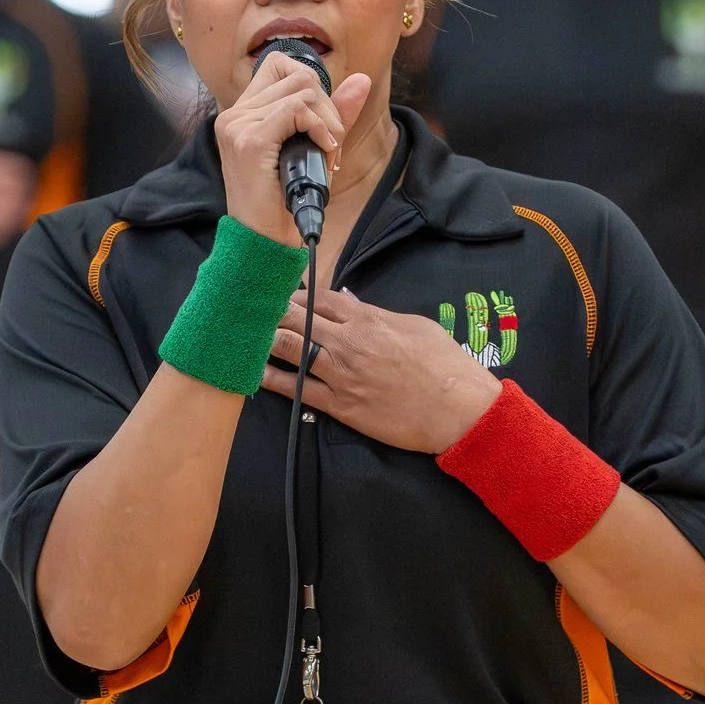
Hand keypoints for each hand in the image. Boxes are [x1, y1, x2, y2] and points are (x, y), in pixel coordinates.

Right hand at [214, 50, 373, 245]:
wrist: (265, 241)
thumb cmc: (286, 202)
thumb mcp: (315, 150)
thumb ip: (334, 113)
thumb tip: (362, 79)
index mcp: (243, 113)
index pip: (279, 64)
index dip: (311, 84)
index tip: (321, 122)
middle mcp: (235, 114)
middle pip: (296, 73)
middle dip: (327, 105)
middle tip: (331, 143)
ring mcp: (238, 125)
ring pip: (302, 90)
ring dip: (328, 121)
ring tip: (327, 151)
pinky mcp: (249, 140)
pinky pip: (296, 110)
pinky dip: (320, 128)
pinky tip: (323, 152)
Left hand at [261, 286, 497, 453]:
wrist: (457, 410)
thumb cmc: (445, 366)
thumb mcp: (416, 326)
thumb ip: (379, 315)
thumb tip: (355, 306)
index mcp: (368, 319)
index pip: (320, 298)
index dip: (297, 294)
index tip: (282, 293)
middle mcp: (348, 343)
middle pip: (297, 318)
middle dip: (273, 312)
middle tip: (255, 311)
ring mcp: (341, 374)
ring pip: (290, 349)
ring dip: (266, 340)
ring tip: (247, 336)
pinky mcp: (339, 405)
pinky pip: (296, 389)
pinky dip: (272, 379)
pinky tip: (255, 373)